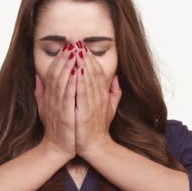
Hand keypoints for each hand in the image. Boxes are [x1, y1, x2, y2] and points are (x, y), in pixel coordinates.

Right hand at [34, 42, 78, 161]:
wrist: (57, 149)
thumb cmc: (55, 129)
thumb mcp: (45, 108)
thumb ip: (41, 92)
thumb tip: (37, 76)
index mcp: (50, 97)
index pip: (53, 73)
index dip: (59, 59)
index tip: (67, 47)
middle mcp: (53, 100)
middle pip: (58, 74)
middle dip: (65, 58)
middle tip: (72, 44)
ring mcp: (58, 107)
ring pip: (63, 82)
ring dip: (69, 66)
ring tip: (75, 53)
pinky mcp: (66, 116)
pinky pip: (69, 96)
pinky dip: (73, 83)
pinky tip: (78, 72)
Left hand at [74, 40, 121, 157]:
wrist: (96, 147)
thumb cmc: (99, 128)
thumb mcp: (109, 108)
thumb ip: (114, 93)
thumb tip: (117, 78)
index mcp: (103, 96)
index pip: (98, 73)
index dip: (91, 59)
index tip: (83, 48)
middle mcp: (99, 98)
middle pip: (93, 73)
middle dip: (85, 57)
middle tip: (78, 43)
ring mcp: (93, 105)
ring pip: (87, 80)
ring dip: (82, 65)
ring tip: (75, 52)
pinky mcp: (86, 112)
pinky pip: (82, 93)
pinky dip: (79, 81)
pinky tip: (74, 70)